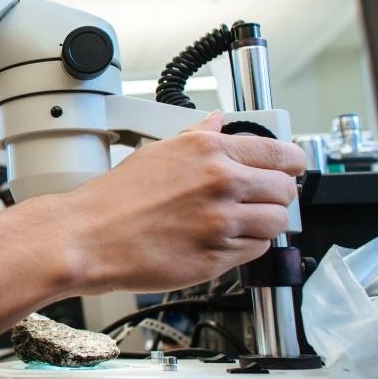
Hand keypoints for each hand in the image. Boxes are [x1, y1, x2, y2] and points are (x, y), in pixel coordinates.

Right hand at [55, 111, 305, 293]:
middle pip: (285, 191)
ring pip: (276, 223)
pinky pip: (255, 251)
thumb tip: (218, 121)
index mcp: (210, 151)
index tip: (288, 169)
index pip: (281, 154)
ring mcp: (221, 222)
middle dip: (276, 196)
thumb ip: (198, 135)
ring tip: (238, 222)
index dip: (289, 164)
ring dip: (263, 223)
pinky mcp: (217, 257)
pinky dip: (246, 247)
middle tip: (258, 199)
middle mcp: (221, 183)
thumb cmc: (114, 199)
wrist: (88, 237)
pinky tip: (221, 239)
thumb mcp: (160, 151)